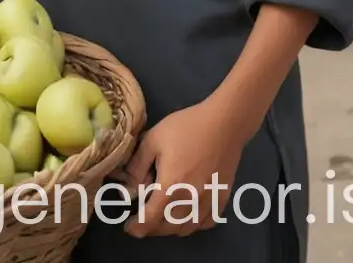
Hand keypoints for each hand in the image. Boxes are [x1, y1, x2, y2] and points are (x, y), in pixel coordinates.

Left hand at [120, 99, 245, 237]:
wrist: (223, 125)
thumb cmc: (185, 128)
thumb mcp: (153, 139)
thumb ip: (138, 164)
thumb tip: (130, 185)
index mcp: (170, 186)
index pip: (151, 218)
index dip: (138, 227)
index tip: (129, 228)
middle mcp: (190, 201)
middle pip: (168, 227)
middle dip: (152, 228)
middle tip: (142, 220)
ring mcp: (208, 202)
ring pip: (187, 228)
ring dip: (171, 228)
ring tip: (161, 217)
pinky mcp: (221, 199)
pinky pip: (205, 223)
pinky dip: (192, 225)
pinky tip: (186, 214)